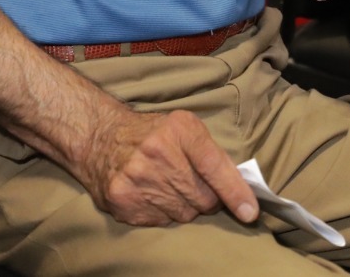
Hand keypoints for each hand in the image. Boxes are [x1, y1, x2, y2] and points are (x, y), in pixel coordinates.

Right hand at [78, 106, 256, 226]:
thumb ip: (211, 153)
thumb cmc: (152, 133)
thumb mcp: (184, 127)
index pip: (214, 166)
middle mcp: (158, 154)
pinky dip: (162, 212)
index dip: (235, 192)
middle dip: (207, 198)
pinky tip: (151, 194)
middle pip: (203, 197)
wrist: (100, 138)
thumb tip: (240, 187)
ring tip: (168, 186)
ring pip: (184, 213)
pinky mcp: (124, 202)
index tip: (250, 212)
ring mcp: (138, 179)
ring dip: (184, 205)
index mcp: (179, 130)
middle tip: (193, 185)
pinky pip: (161, 222)